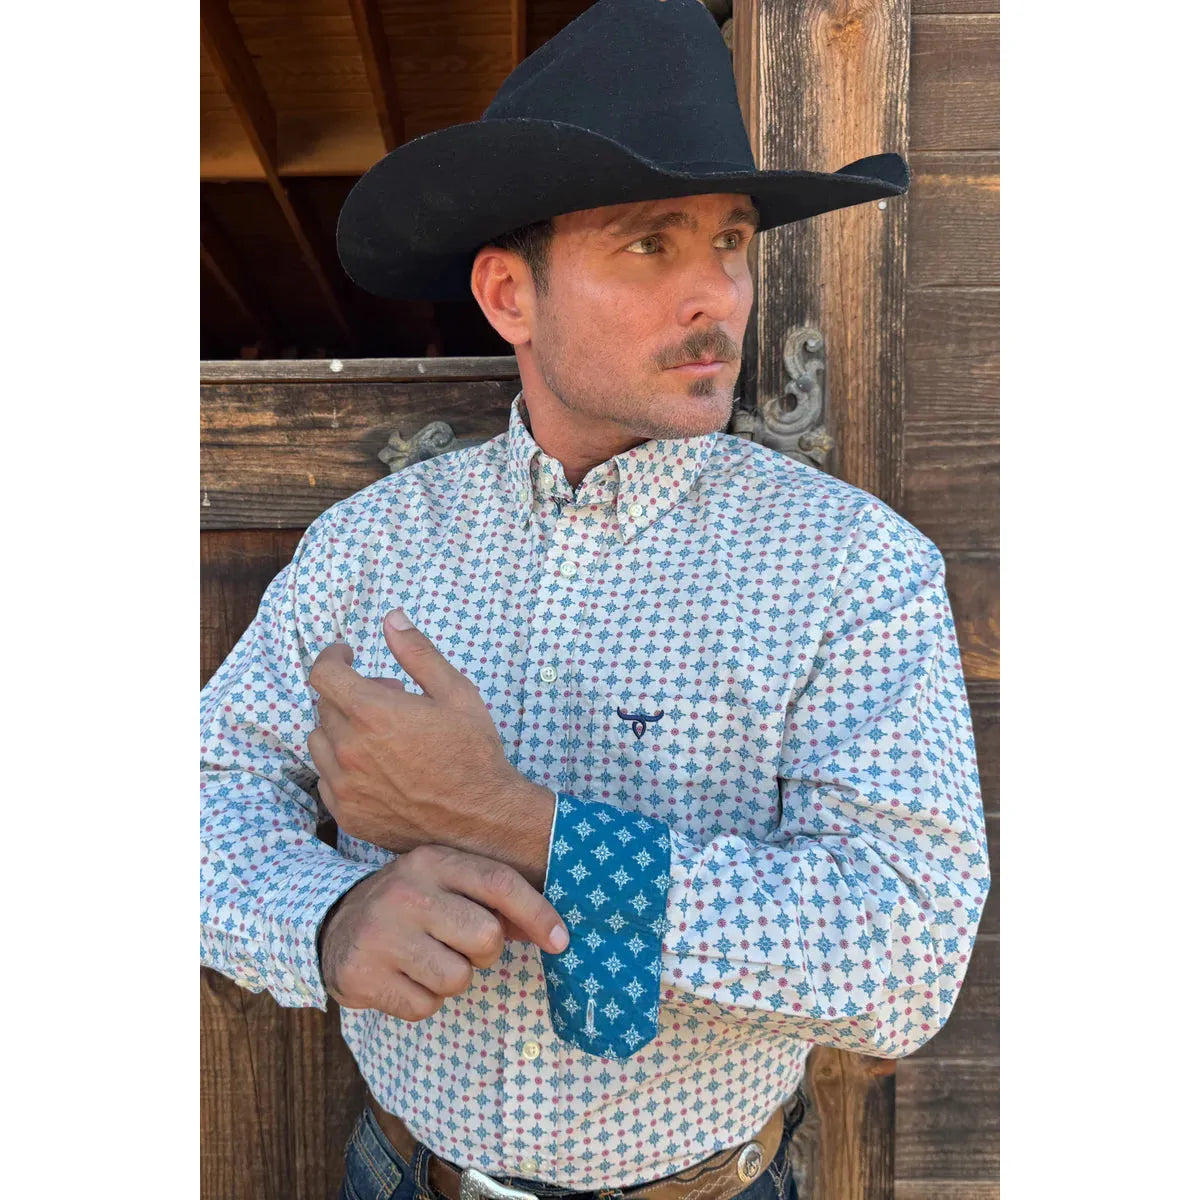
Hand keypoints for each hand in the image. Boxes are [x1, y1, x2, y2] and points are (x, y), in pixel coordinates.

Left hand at [307, 608, 554, 882]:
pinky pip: (326, 779)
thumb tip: (391, 618)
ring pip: (319, 742)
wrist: (481, 817)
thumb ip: (417, 653)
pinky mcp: (347, 814)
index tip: (347, 654)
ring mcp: (345, 786)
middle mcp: (349, 749)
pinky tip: (375, 767)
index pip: (324, 673)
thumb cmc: (472, 752)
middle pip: (325, 706)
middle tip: (388, 699)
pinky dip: (341, 765)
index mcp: (372, 713)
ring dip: (340, 729)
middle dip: (350, 693)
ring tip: (379, 735)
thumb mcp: (455, 692)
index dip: (332, 656)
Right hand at [318, 844, 568, 1021]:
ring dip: (451, 979)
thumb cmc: (411, 906)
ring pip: (458, 979)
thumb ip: (493, 900)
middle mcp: (406, 892)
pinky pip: (425, 1007)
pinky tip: (403, 978)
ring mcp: (380, 933)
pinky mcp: (361, 975)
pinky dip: (422, 1001)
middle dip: (483, 952)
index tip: (561, 941)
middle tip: (457, 944)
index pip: (498, 883)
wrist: (335, 925)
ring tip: (426, 959)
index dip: (537, 913)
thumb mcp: (445, 885)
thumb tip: (553, 932)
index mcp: (432, 861)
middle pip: (487, 938)